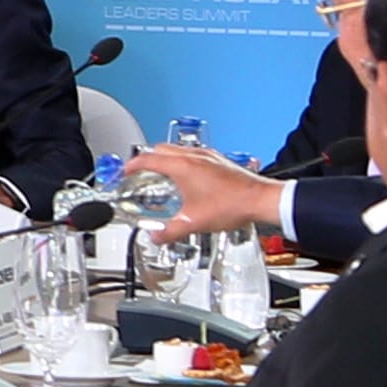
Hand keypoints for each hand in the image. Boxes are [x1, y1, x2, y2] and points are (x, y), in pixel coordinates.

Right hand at [140, 142, 281, 234]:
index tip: (125, 172)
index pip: (147, 159)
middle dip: (147, 160)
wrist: (261, 200)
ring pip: (178, 150)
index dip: (131, 165)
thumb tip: (156, 237)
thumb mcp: (194, 223)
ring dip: (165, 159)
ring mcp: (208, 156)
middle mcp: (195, 156)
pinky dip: (182, 162)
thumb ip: (170, 231)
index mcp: (183, 166)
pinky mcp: (219, 161)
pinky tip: (188, 180)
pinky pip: (193, 155)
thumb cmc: (232, 205)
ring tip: (162, 176)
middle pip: (160, 149)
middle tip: (140, 173)